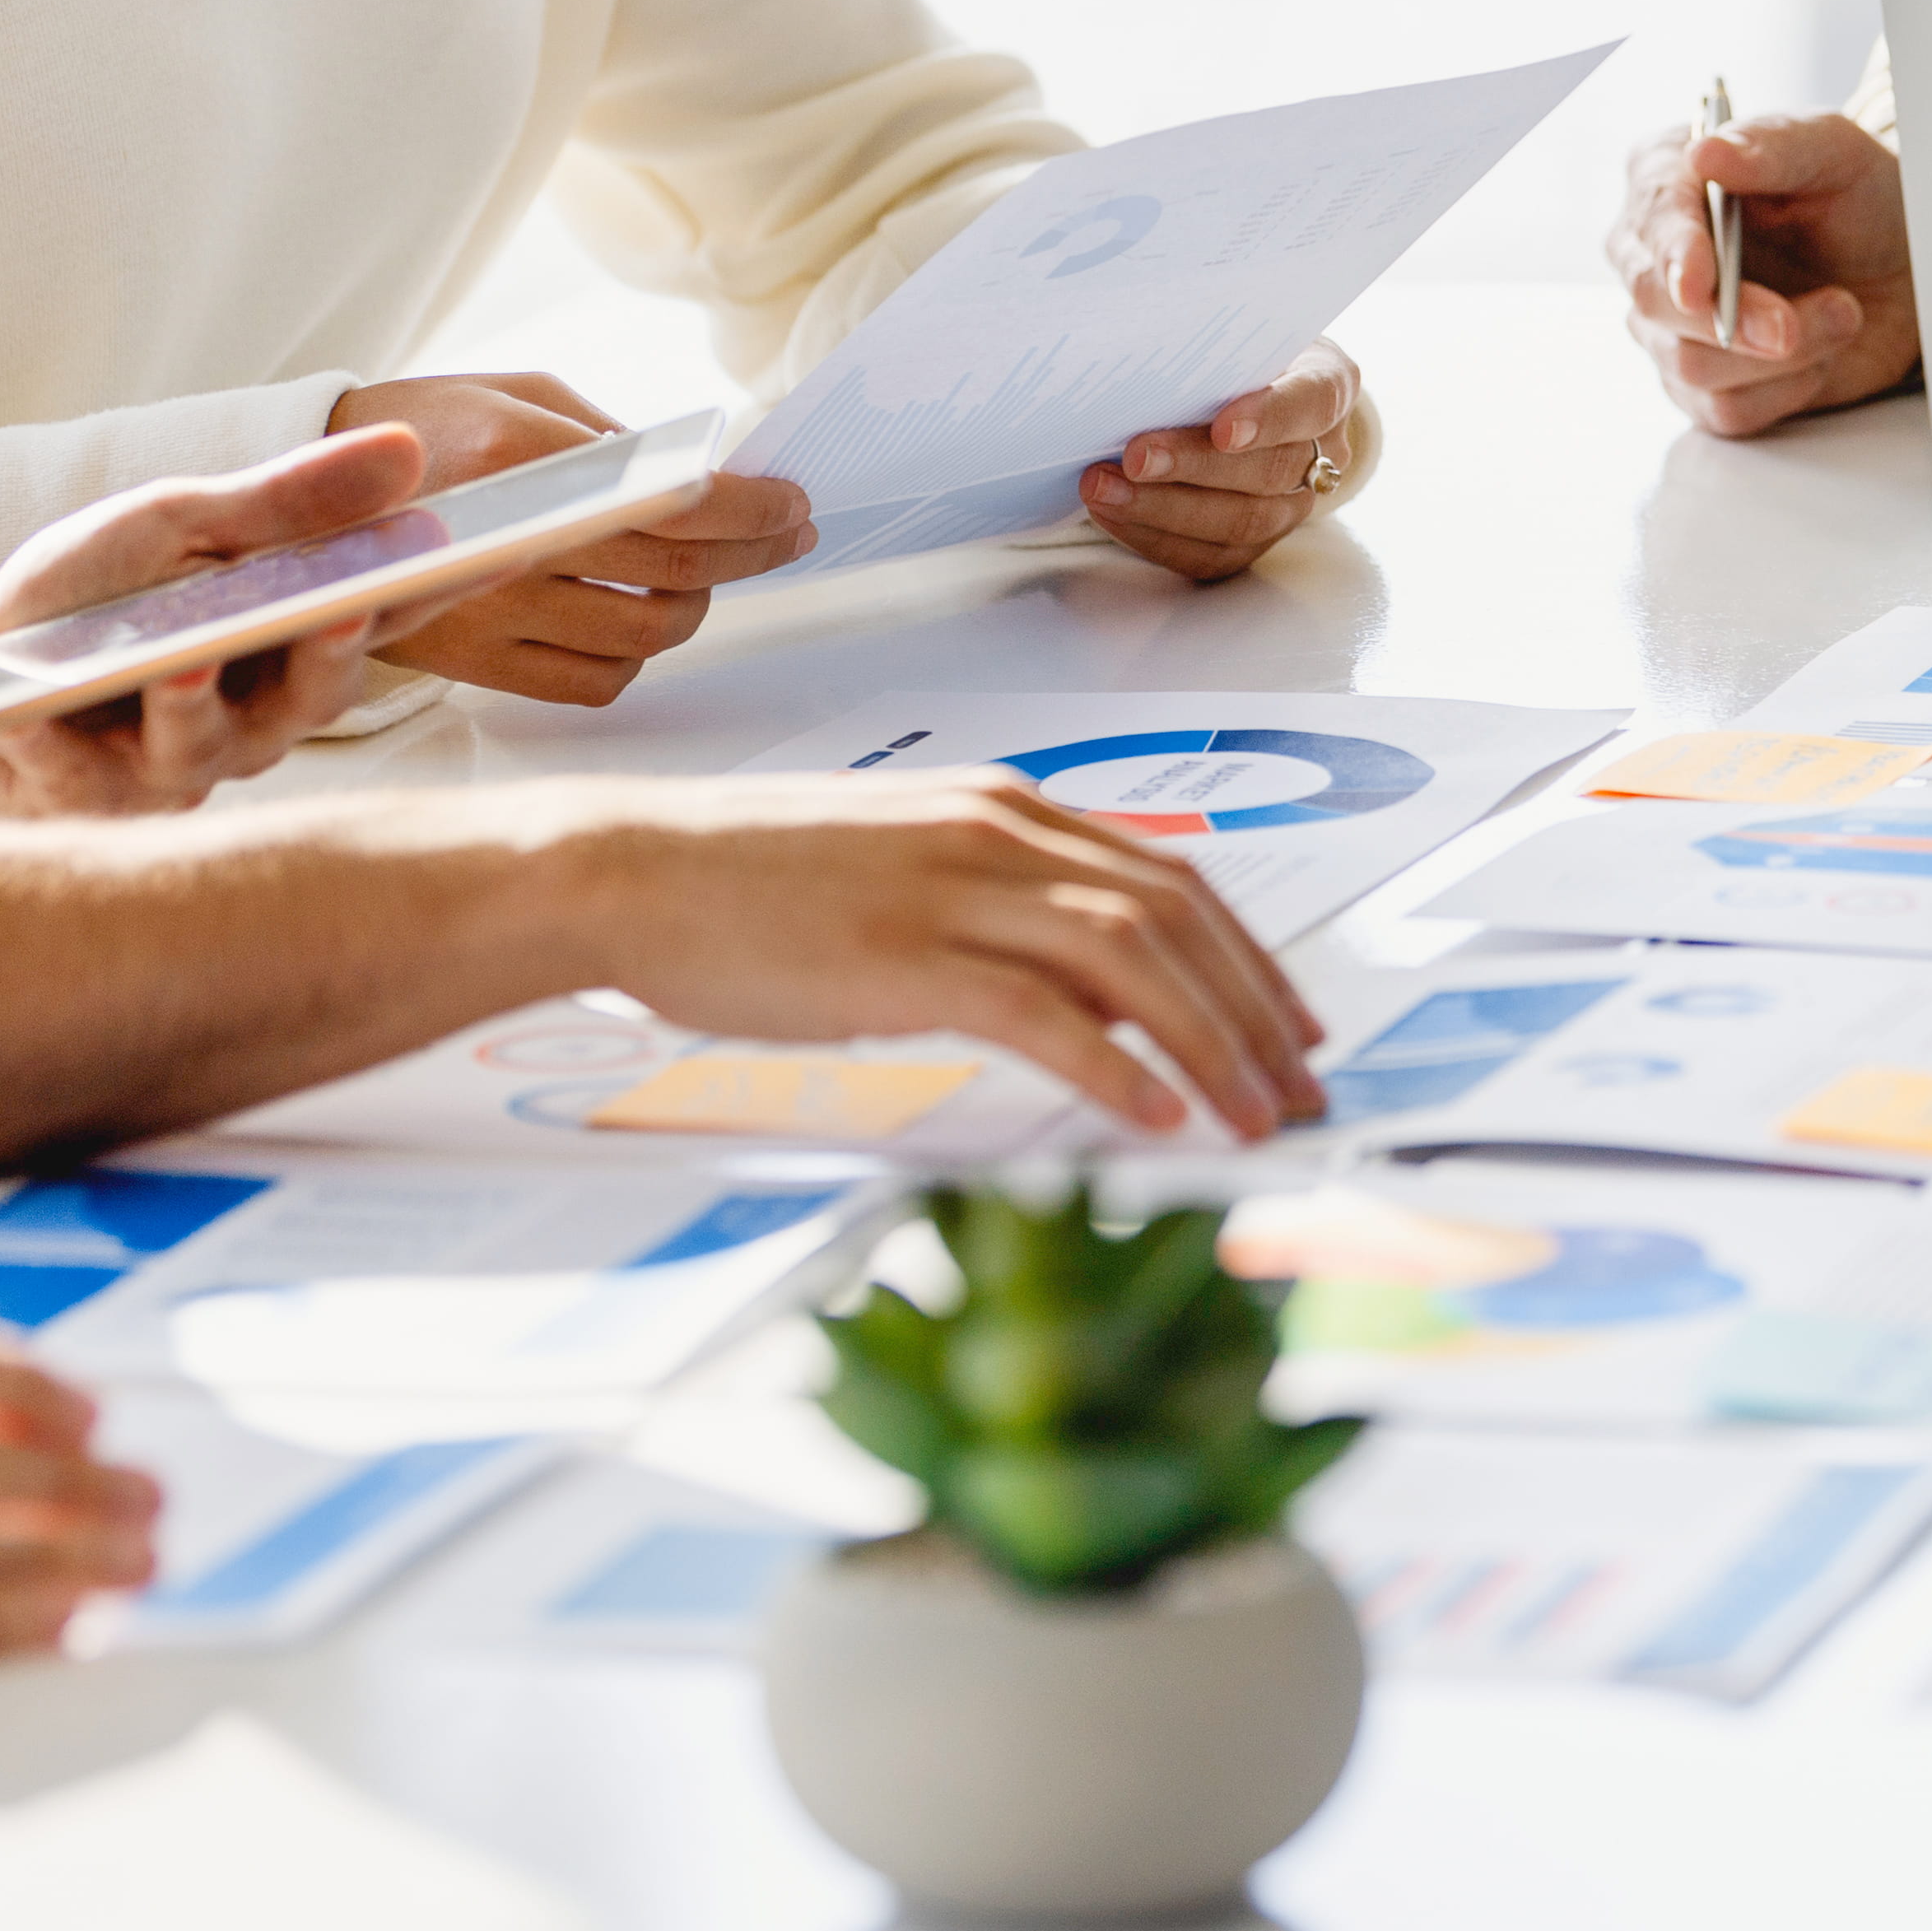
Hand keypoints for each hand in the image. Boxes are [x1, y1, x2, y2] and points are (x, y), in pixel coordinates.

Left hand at [0, 426, 431, 817]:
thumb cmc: (96, 605)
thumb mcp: (183, 524)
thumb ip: (292, 502)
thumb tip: (409, 450)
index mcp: (294, 640)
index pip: (388, 607)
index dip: (446, 581)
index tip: (504, 543)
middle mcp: (260, 713)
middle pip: (318, 690)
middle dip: (331, 651)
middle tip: (348, 606)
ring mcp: (182, 759)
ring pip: (209, 742)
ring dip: (197, 704)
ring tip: (186, 663)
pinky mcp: (92, 794)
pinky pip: (80, 770)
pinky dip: (57, 739)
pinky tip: (37, 714)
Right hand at [332, 373, 814, 705]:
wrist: (305, 494)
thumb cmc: (426, 430)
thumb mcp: (519, 396)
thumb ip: (616, 437)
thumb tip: (711, 476)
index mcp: (516, 456)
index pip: (671, 500)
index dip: (751, 511)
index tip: (793, 506)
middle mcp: (505, 541)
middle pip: (675, 574)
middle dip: (751, 555)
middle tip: (783, 534)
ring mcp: (488, 611)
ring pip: (647, 636)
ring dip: (696, 607)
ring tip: (700, 573)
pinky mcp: (474, 666)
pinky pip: (597, 683)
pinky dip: (635, 656)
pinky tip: (631, 620)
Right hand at [582, 774, 1330, 1139]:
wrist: (630, 868)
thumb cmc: (749, 883)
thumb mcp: (902, 871)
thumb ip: (997, 907)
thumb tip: (1083, 985)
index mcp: (1004, 811)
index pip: (1172, 879)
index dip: (1249, 957)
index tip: (1291, 1026)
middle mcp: (997, 835)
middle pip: (1176, 918)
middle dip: (1257, 1011)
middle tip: (1300, 1092)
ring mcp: (953, 891)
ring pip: (1132, 959)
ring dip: (1212, 1044)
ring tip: (1253, 1119)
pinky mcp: (905, 958)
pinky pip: (1043, 1014)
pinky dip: (1115, 1067)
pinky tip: (1155, 1115)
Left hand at [1079, 340, 1360, 580]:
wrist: (1243, 390)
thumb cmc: (1236, 352)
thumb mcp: (1237, 331)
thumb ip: (1211, 347)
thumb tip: (1139, 351)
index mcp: (1329, 384)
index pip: (1313, 403)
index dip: (1271, 418)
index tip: (1224, 429)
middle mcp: (1322, 450)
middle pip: (1270, 472)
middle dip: (1194, 466)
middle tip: (1135, 456)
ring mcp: (1293, 504)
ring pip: (1241, 523)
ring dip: (1162, 508)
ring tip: (1101, 487)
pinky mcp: (1255, 543)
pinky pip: (1210, 556)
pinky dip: (1154, 536)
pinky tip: (1111, 512)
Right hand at [1607, 111, 1921, 436]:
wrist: (1904, 265)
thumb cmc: (1859, 197)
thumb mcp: (1832, 150)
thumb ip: (1771, 146)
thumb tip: (1705, 152)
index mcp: (1667, 181)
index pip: (1652, 222)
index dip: (1675, 253)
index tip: (1700, 281)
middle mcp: (1657, 258)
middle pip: (1655, 304)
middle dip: (1731, 320)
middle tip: (1791, 326)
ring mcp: (1675, 327)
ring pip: (1693, 366)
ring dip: (1783, 354)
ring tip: (1842, 312)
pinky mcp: (1707, 386)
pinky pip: (1728, 411)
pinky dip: (1787, 389)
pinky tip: (1820, 354)